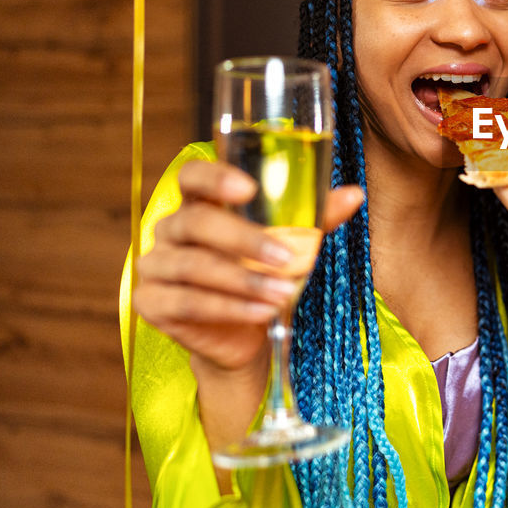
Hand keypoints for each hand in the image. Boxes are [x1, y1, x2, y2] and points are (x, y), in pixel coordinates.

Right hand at [133, 159, 362, 373]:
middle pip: (196, 222)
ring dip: (245, 280)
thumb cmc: (264, 273)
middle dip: (245, 239)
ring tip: (286, 292)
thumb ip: (316, 218)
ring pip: (195, 266)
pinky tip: (264, 311)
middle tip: (287, 256)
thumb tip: (355, 194)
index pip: (192, 175)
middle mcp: (170, 228)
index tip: (249, 188)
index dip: (215, 177)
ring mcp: (155, 266)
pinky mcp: (152, 303)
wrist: (243, 332)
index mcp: (198, 202)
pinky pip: (189, 303)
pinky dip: (231, 307)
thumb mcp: (292, 243)